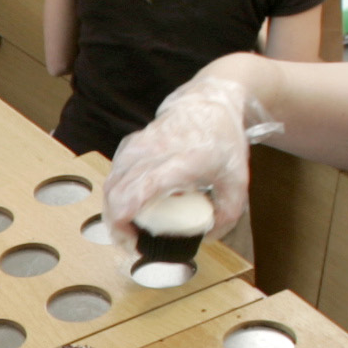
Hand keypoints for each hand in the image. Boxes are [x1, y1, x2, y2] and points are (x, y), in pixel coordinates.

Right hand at [101, 75, 263, 256]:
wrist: (208, 103)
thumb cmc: (223, 140)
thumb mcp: (237, 180)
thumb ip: (227, 213)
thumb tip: (208, 238)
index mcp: (181, 162)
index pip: (141, 190)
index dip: (126, 218)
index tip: (132, 241)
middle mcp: (153, 152)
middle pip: (117, 192)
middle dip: (116, 225)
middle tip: (131, 243)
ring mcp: (138, 146)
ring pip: (110, 184)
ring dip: (112, 211)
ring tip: (128, 229)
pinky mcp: (129, 145)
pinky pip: (113, 175)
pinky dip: (114, 195)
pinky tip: (126, 207)